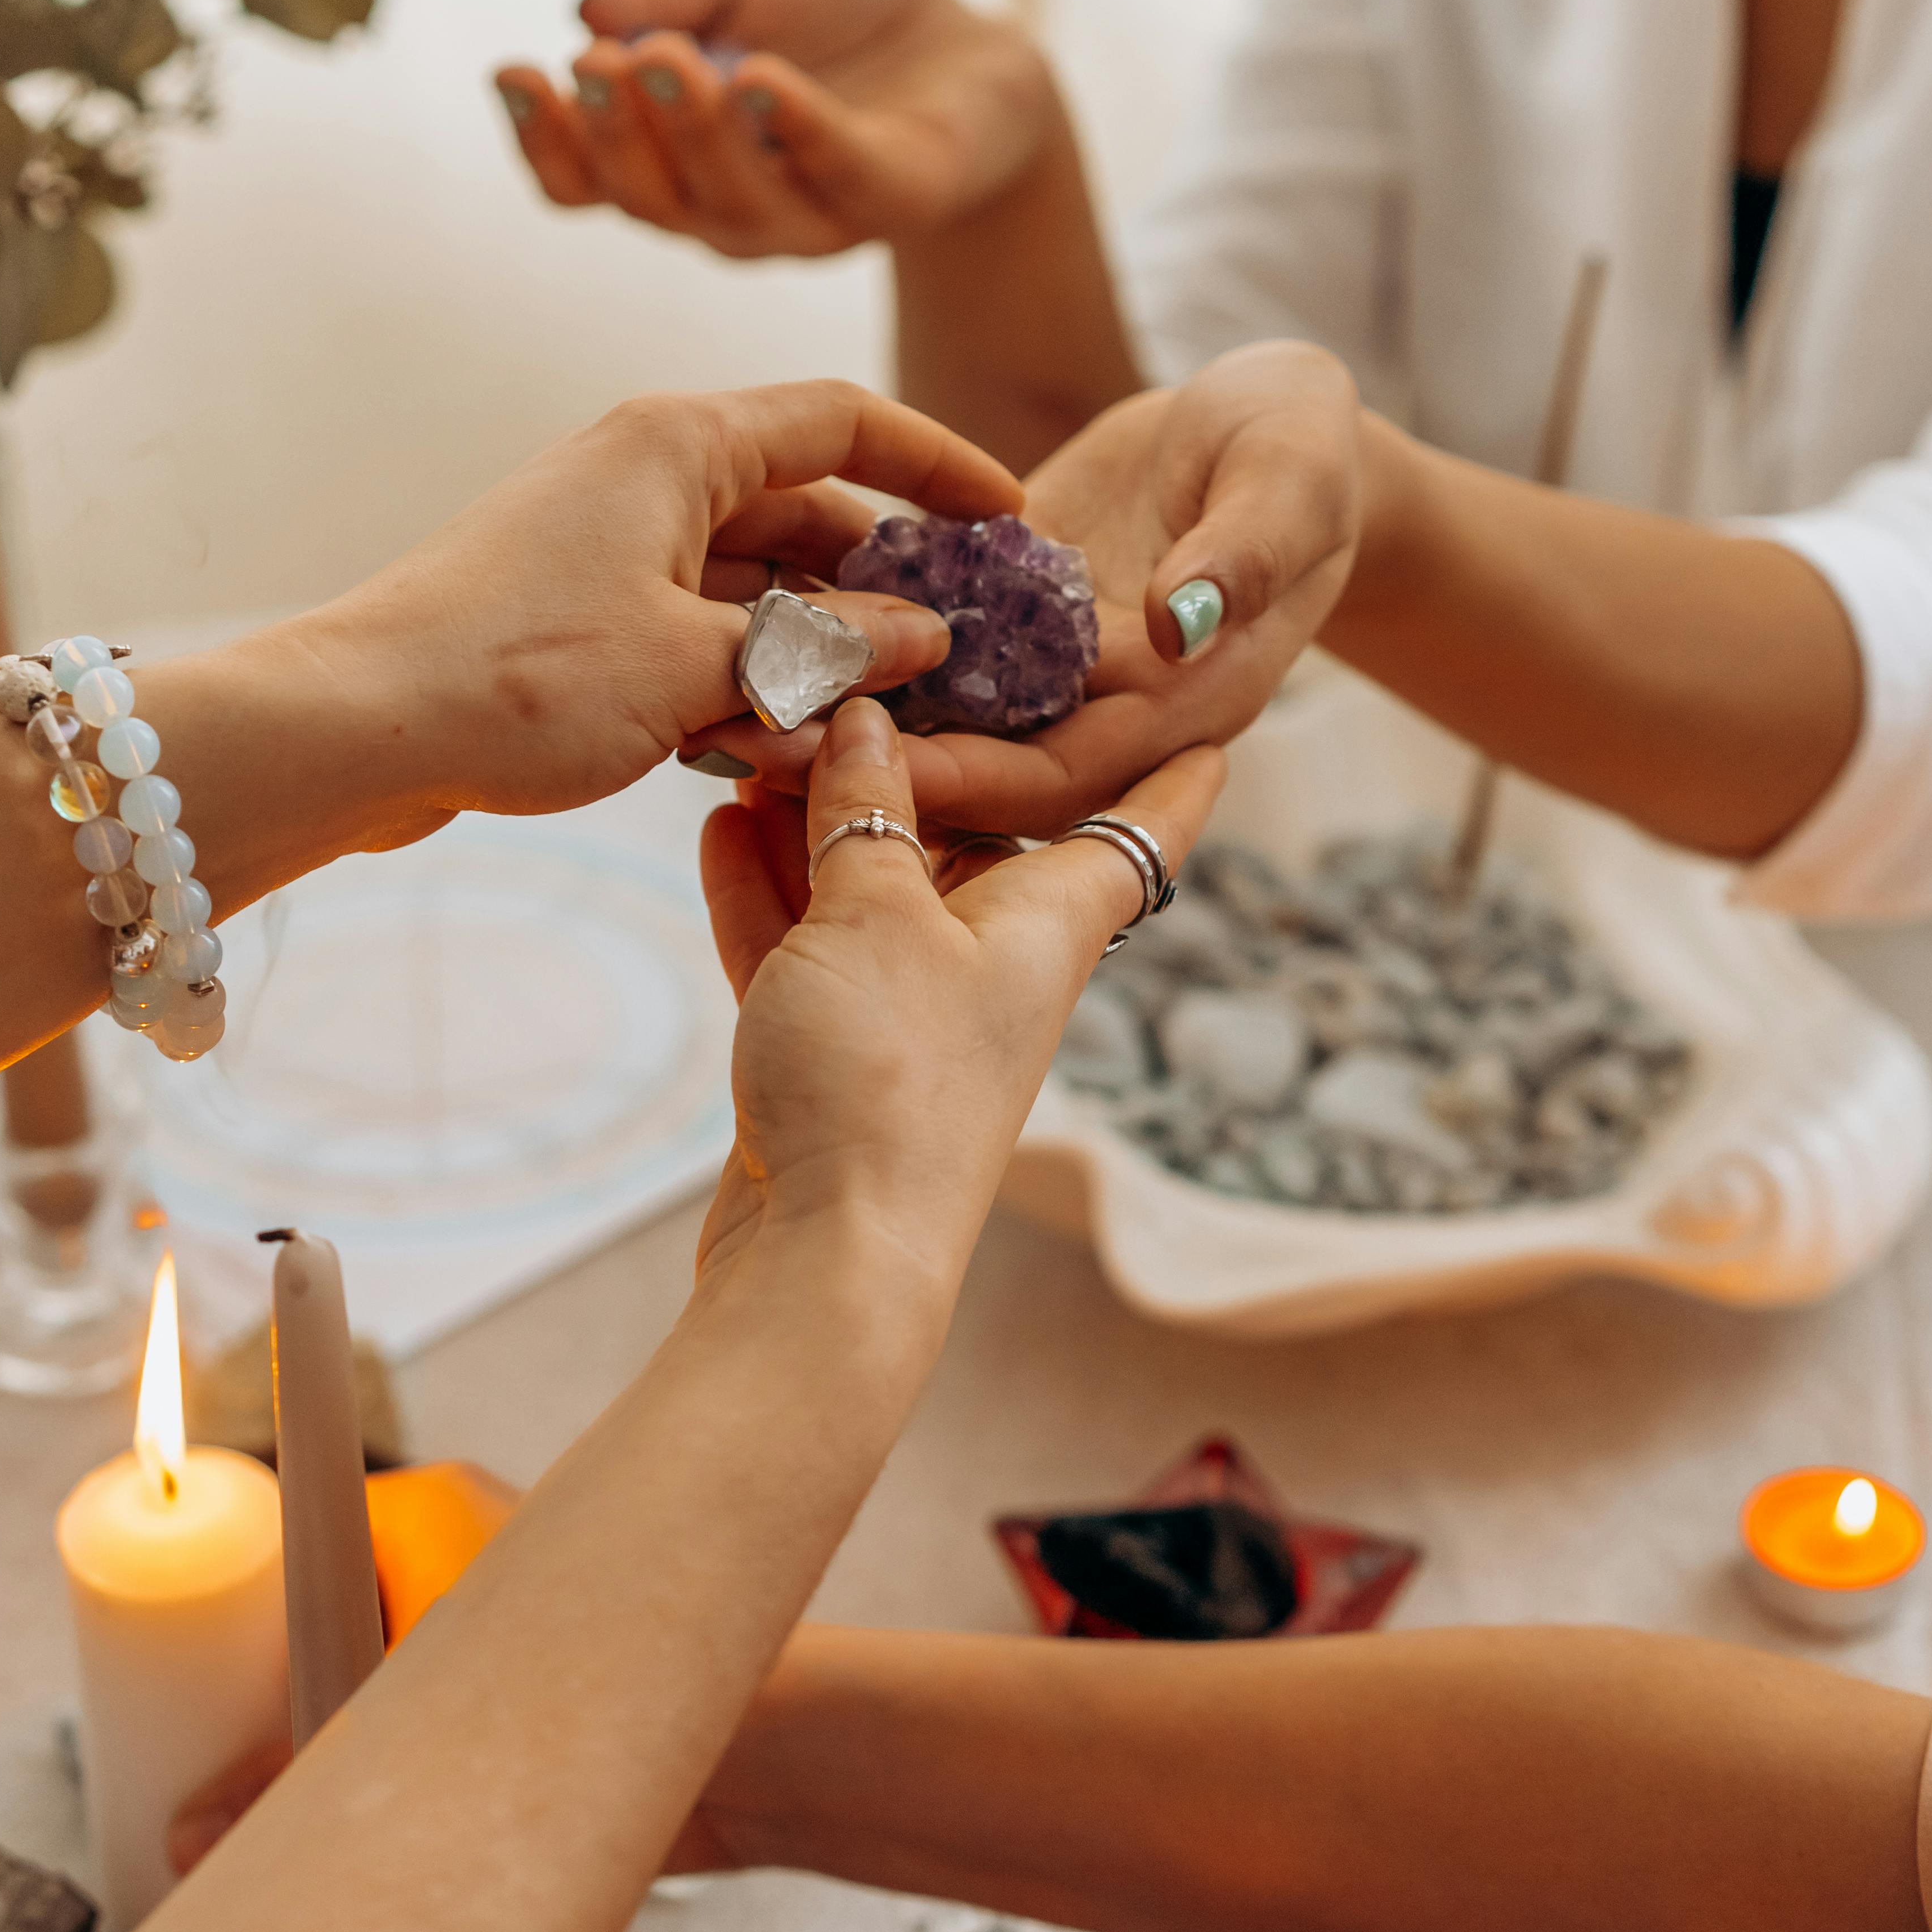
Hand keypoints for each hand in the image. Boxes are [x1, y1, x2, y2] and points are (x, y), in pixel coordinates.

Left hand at [316, 378, 1019, 835]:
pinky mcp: (581, 615)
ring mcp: (609, 546)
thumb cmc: (517, 677)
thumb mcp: (701, 666)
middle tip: (967, 654)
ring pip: (755, 585)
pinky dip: (747, 680)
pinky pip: (699, 633)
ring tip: (887, 718)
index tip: (1009, 518)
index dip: (939, 466)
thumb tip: (927, 637)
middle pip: (805, 510)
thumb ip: (826, 648)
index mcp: (678, 444)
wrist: (354, 731)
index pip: (846, 420)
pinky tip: (784, 749)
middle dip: (885, 584)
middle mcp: (645, 476)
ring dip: (818, 649)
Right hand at [494, 0, 1056, 259]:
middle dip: (615, 132)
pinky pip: (838, 172)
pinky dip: (798, 128)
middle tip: (595, 63)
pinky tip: (763, 81)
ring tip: (665, 56)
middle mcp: (731, 209)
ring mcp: (812, 214)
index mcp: (676, 163)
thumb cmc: (842, 15)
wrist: (971, 42)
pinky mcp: (893, 198)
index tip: (510, 69)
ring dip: (692, 132)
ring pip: (732, 203)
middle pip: (651, 198)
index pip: (588, 180)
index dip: (543, 139)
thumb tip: (587, 7)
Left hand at [685, 346, 1360, 836]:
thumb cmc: (1305, 448)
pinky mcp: (1005, 615)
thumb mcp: (1293, 485)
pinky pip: (918, 643)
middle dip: (875, 769)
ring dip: (844, 714)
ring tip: (726, 705)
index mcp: (1174, 698)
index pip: (1059, 769)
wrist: (1280, 425)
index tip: (881, 777)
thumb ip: (1247, 555)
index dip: (971, 780)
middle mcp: (1100, 704)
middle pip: (973, 766)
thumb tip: (1184, 618)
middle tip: (761, 755)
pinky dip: (852, 641)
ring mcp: (1047, 665)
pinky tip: (757, 624)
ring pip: (934, 716)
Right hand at [695, 698, 1224, 1304]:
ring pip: (874, 885)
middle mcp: (995, 962)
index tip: (1211, 725)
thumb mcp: (875, 914)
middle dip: (918, 762)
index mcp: (1051, 922)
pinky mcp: (841, 1053)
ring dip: (816, 820)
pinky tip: (720, 830)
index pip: (1140, 829)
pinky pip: (809, 946)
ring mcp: (915, 1010)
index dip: (1177, 775)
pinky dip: (770, 890)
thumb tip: (866, 723)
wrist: (827, 1256)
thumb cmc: (886, 1083)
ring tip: (755, 741)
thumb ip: (866, 812)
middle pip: (976, 836)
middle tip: (869, 674)